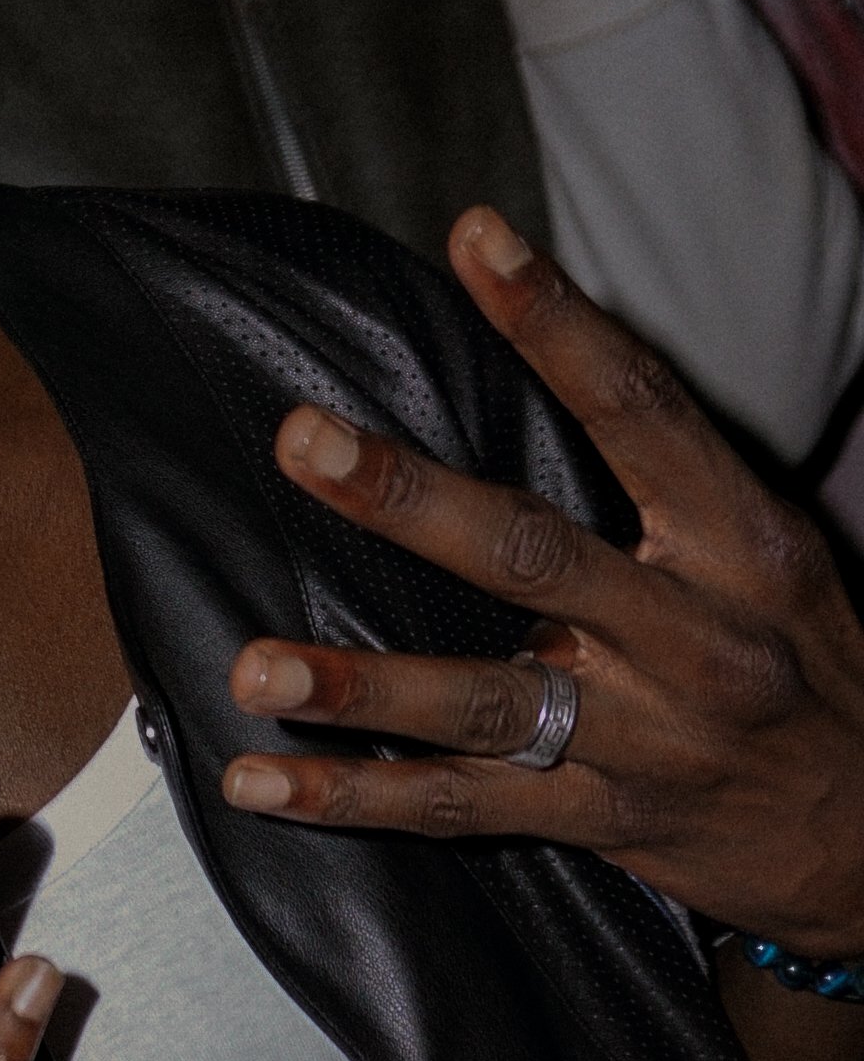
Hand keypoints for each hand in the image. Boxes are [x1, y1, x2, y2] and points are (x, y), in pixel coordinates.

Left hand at [221, 208, 863, 958]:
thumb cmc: (804, 667)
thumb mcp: (773, 557)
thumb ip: (668, 478)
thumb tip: (547, 349)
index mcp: (743, 543)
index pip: (640, 409)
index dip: (556, 320)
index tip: (477, 240)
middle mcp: (694, 637)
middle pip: (533, 554)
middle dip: (408, 498)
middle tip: (303, 440)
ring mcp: (646, 739)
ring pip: (485, 703)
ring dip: (362, 688)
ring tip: (255, 667)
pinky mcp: (602, 821)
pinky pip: (461, 807)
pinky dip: (354, 799)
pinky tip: (261, 780)